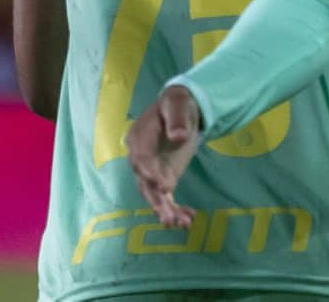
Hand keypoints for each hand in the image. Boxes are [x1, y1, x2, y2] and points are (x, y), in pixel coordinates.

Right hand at [126, 85, 203, 226]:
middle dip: (157, 200)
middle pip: (144, 182)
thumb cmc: (177, 104)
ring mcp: (150, 170)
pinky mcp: (162, 178)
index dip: (150, 172)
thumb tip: (178, 136)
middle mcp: (140, 158)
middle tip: (169, 216)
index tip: (164, 186)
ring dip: (166, 210)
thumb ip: (177, 119)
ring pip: (153, 194)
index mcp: (139, 137)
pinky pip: (165, 196)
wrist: (179, 109)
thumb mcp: (178, 104)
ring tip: (181, 224)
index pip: (141, 158)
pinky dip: (175, 208)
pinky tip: (188, 219)